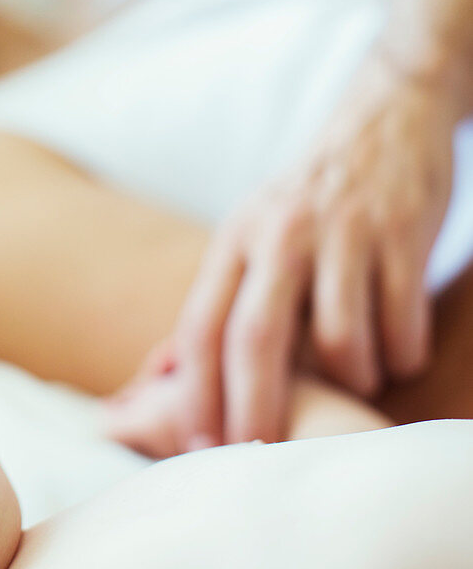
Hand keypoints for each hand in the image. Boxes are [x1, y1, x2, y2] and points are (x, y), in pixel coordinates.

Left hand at [148, 52, 455, 453]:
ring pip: (338, 338)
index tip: (199, 442)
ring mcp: (342, 232)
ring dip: (347, 381)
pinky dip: (397, 354)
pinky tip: (396, 357)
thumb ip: (222, 294)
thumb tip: (167, 371)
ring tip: (356, 390)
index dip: (196, 390)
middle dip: (253, 406)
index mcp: (236, 238)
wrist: (384, 114)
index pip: (200, 324)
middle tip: (257, 454)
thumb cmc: (308, 197)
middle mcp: (280, 234)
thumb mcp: (252, 229)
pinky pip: (398, 319)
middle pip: (256, 338)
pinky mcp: (401, 231)